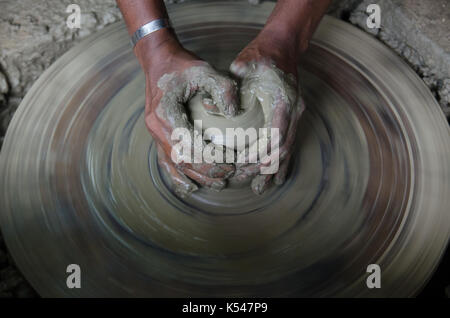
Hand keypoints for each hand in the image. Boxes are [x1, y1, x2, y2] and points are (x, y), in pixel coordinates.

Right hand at [135, 30, 238, 196]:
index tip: (231, 160)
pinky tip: (191, 187)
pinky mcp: (158, 136)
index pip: (190, 145)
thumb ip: (222, 88)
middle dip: (207, 171)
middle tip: (229, 174)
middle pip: (182, 159)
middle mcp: (156, 127)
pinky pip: (166, 162)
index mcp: (166, 113)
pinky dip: (178, 177)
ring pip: (175, 165)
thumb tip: (234, 113)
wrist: (158, 61)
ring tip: (218, 184)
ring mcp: (154, 134)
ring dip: (196, 177)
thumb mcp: (205, 70)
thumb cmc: (182, 66)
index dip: (211, 157)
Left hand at [228, 28, 304, 194]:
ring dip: (273, 171)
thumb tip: (210, 106)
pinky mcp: (291, 120)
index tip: (241, 163)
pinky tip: (274, 179)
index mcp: (284, 101)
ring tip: (260, 189)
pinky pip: (288, 146)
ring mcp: (295, 117)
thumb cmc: (261, 56)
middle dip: (263, 168)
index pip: (274, 136)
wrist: (282, 47)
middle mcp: (294, 112)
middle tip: (244, 180)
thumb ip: (230, 85)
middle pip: (282, 149)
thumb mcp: (244, 64)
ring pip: (287, 151)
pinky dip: (281, 163)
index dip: (259, 153)